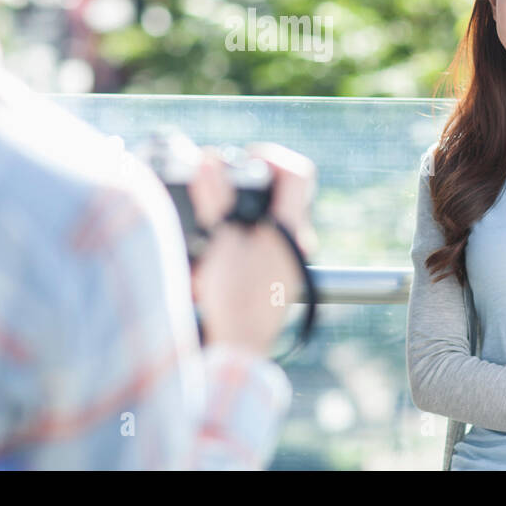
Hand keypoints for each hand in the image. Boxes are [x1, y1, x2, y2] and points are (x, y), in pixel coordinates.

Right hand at [187, 143, 317, 356]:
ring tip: (217, 220)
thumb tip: (207, 160)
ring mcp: (288, 257)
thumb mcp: (220, 241)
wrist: (241, 348)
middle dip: (251, 182)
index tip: (244, 162)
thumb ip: (214, 196)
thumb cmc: (235, 299)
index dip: (271, 157)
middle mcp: (296, 240)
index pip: (297, 173)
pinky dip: (241, 232)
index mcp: (289, 227)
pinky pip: (262, 238)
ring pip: (270, 214)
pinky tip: (220, 248)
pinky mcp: (276, 272)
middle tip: (224, 184)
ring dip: (243, 208)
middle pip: (283, 191)